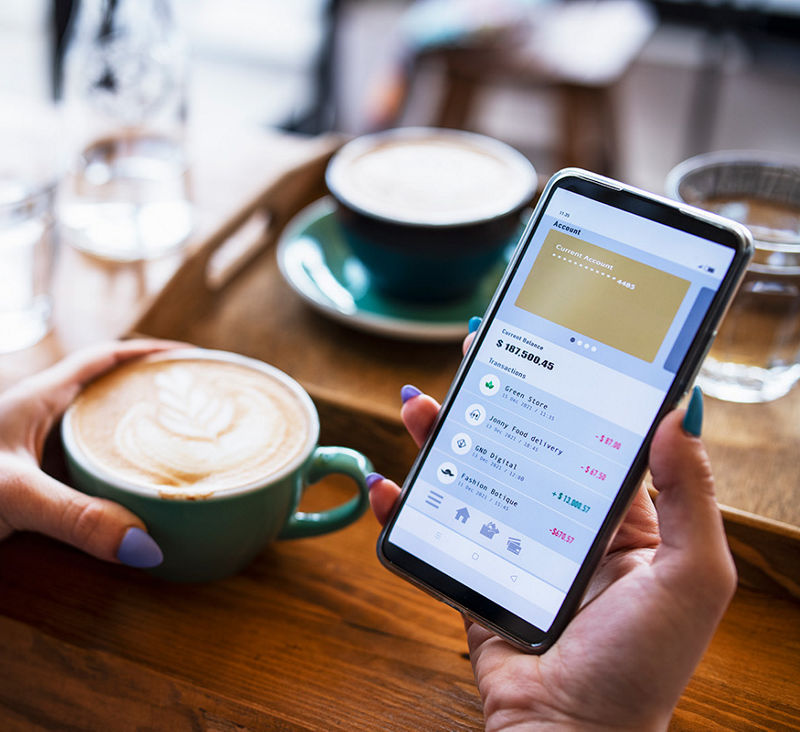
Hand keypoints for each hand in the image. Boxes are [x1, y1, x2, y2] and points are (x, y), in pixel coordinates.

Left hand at [0, 340, 181, 596]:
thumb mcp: (9, 495)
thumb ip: (77, 518)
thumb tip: (148, 544)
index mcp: (35, 401)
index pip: (105, 360)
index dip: (152, 354)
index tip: (200, 360)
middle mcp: (39, 425)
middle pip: (111, 403)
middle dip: (158, 404)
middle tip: (209, 416)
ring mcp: (34, 465)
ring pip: (101, 451)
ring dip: (140, 453)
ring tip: (190, 462)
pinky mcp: (29, 503)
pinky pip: (88, 492)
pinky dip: (118, 497)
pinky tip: (143, 511)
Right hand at [371, 334, 735, 729]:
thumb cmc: (643, 667)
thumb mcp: (691, 577)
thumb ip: (690, 497)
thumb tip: (678, 415)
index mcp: (625, 525)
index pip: (594, 437)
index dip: (571, 386)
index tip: (550, 339)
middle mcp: (565, 532)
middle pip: (521, 446)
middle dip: (494, 397)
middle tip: (475, 350)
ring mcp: (513, 555)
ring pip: (470, 480)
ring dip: (439, 441)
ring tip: (416, 405)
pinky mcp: (471, 583)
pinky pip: (430, 538)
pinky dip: (399, 512)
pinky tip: (385, 486)